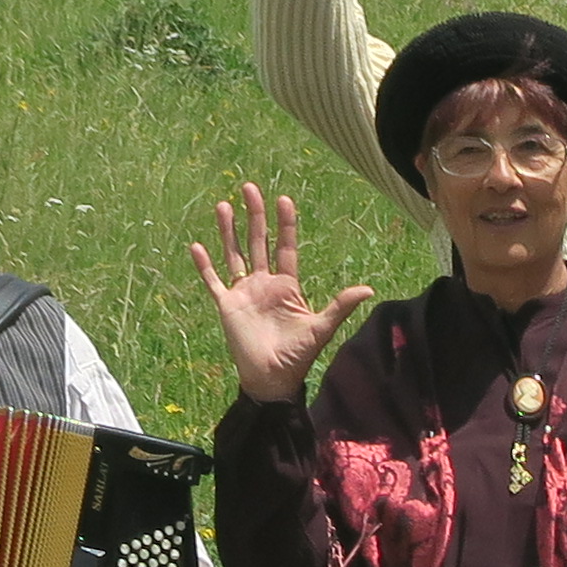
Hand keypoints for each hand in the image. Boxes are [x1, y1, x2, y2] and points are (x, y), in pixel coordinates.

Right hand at [192, 188, 373, 404]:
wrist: (273, 379)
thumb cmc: (298, 356)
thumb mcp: (320, 328)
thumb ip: (340, 306)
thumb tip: (369, 289)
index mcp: (287, 286)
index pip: (286, 247)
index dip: (285, 224)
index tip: (284, 200)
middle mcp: (264, 284)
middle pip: (258, 242)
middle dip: (254, 216)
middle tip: (249, 188)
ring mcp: (244, 292)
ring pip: (235, 254)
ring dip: (228, 231)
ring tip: (223, 204)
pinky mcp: (227, 306)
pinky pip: (214, 281)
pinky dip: (205, 265)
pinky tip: (197, 246)